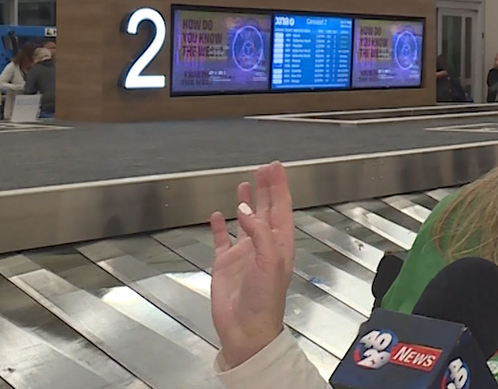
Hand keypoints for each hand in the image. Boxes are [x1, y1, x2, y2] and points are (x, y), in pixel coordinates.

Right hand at [210, 161, 295, 367]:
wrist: (246, 329)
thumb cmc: (265, 300)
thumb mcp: (270, 262)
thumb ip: (259, 233)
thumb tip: (245, 210)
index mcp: (279, 243)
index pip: (281, 207)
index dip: (279, 187)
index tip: (275, 167)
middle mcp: (263, 245)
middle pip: (265, 209)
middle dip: (265, 188)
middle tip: (263, 169)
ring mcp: (244, 253)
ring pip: (245, 221)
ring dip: (246, 203)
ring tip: (245, 184)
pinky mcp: (225, 263)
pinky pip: (221, 239)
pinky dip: (219, 226)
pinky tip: (216, 215)